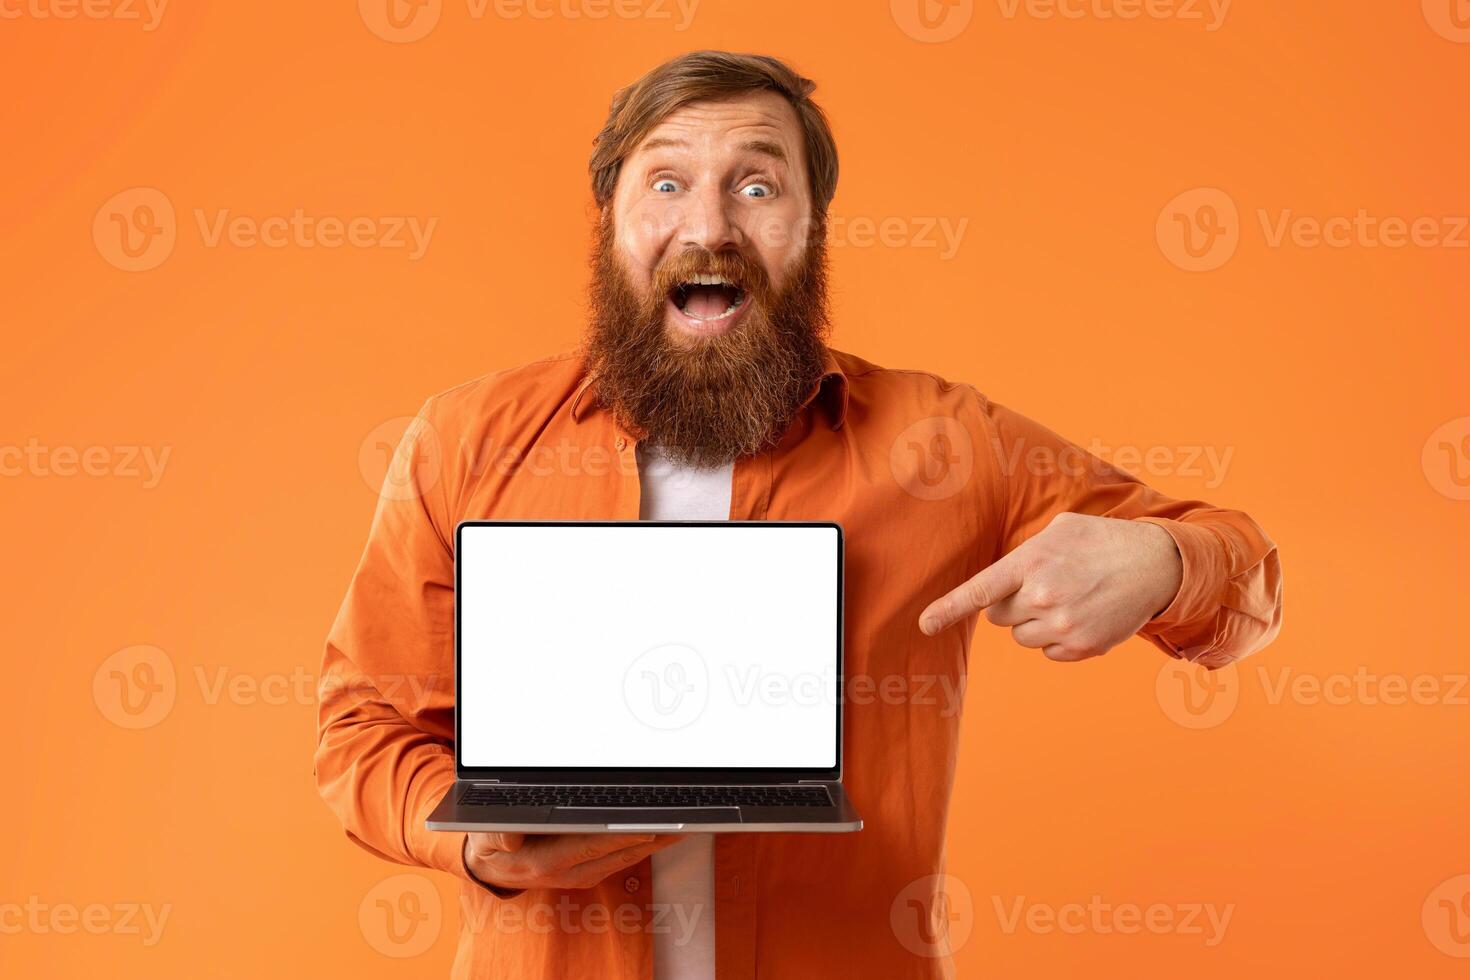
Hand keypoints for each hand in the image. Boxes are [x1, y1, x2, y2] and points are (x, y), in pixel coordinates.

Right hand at [464, 832, 684, 890]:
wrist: (492, 868)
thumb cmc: (489, 845)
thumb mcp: (483, 837)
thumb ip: (494, 835)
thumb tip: (508, 836)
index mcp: (542, 862)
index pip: (586, 847)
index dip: (616, 837)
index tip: (644, 826)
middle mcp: (567, 871)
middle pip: (615, 853)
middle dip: (648, 837)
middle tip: (678, 821)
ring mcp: (580, 872)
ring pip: (624, 856)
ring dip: (654, 842)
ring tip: (683, 823)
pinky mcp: (589, 869)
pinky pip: (622, 857)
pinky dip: (645, 844)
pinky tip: (663, 831)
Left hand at [918, 513, 1182, 660]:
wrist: (1156, 564)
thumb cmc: (1101, 541)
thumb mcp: (1060, 529)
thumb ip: (1025, 552)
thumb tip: (1002, 580)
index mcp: (1032, 562)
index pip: (981, 590)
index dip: (949, 609)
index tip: (925, 625)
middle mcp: (1043, 596)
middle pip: (999, 616)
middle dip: (1014, 603)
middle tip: (1047, 585)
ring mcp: (1063, 625)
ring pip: (1021, 636)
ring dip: (1035, 622)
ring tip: (1068, 598)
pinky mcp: (1081, 647)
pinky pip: (1048, 652)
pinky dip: (1058, 638)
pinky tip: (1082, 615)